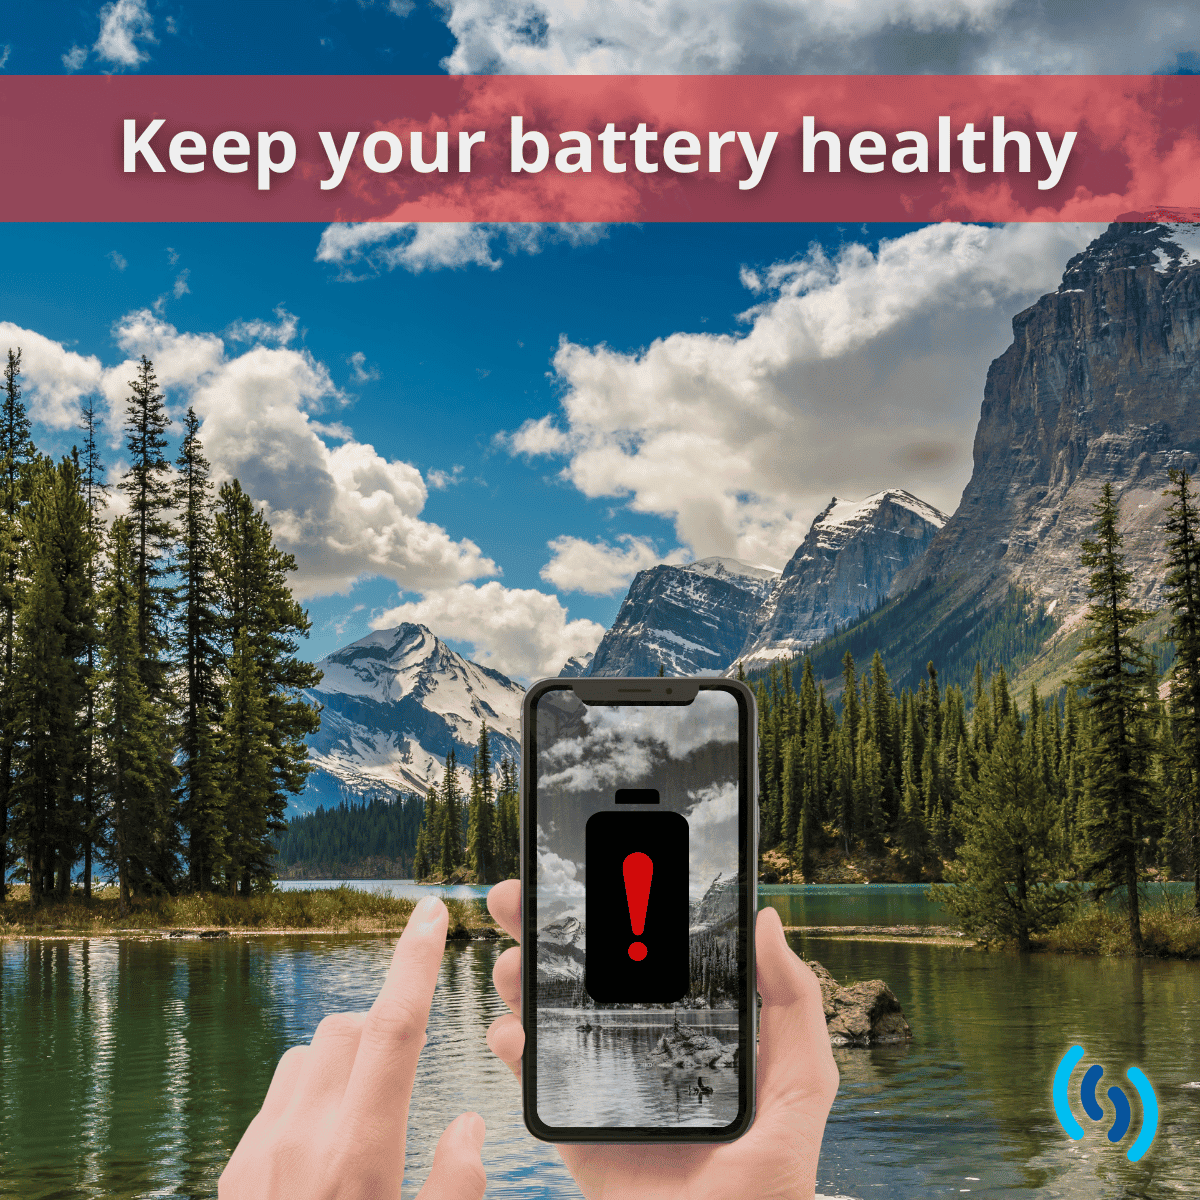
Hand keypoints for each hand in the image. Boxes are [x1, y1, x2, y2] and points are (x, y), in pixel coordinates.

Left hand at [220, 895, 486, 1199]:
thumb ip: (456, 1186)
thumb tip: (462, 1123)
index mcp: (358, 1158)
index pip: (392, 1031)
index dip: (414, 961)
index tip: (429, 913)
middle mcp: (300, 1143)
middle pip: (347, 1029)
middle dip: (384, 1026)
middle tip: (411, 1072)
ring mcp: (258, 1158)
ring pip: (307, 1056)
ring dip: (345, 1059)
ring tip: (371, 1113)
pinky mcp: (233, 1175)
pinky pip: (277, 1097)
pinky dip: (310, 1094)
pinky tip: (327, 1148)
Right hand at [485, 880, 837, 1199]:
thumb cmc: (772, 1172)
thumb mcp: (801, 1080)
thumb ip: (794, 1002)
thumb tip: (768, 919)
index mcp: (687, 1023)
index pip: (644, 952)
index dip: (611, 908)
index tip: (586, 869)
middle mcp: (640, 1042)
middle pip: (584, 972)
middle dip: (546, 930)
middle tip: (520, 897)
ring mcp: (603, 1081)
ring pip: (549, 1016)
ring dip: (523, 980)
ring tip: (513, 961)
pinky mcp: (576, 1127)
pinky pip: (537, 1082)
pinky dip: (514, 1049)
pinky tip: (511, 1030)